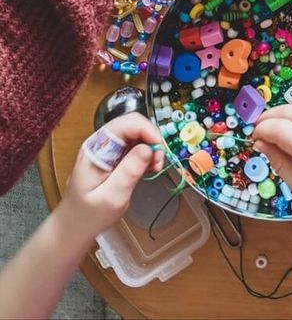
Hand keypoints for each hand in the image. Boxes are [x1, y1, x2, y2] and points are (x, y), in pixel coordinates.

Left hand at [61, 112, 163, 238]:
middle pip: (133, 124)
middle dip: (151, 138)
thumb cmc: (89, 215)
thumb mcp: (111, 197)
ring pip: (136, 132)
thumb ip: (129, 172)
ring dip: (150, 146)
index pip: (125, 124)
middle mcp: (101, 142)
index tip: (159, 150)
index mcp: (96, 148)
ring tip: (153, 168)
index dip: (146, 131)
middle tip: (158, 162)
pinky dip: (147, 153)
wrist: (74, 225)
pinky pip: (135, 144)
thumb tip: (148, 148)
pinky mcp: (115, 155)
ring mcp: (108, 147)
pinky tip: (148, 168)